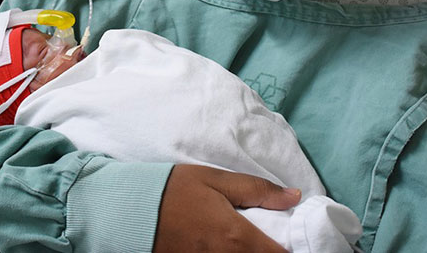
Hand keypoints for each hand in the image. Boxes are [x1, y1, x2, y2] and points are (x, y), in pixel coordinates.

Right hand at [154, 164, 301, 251]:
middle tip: (274, 241)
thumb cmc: (175, 190)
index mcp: (236, 237)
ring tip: (255, 244)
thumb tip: (295, 197)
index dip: (292, 251)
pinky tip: (231, 248)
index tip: (296, 241)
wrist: (130, 210)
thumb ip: (258, 190)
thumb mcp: (217, 180)